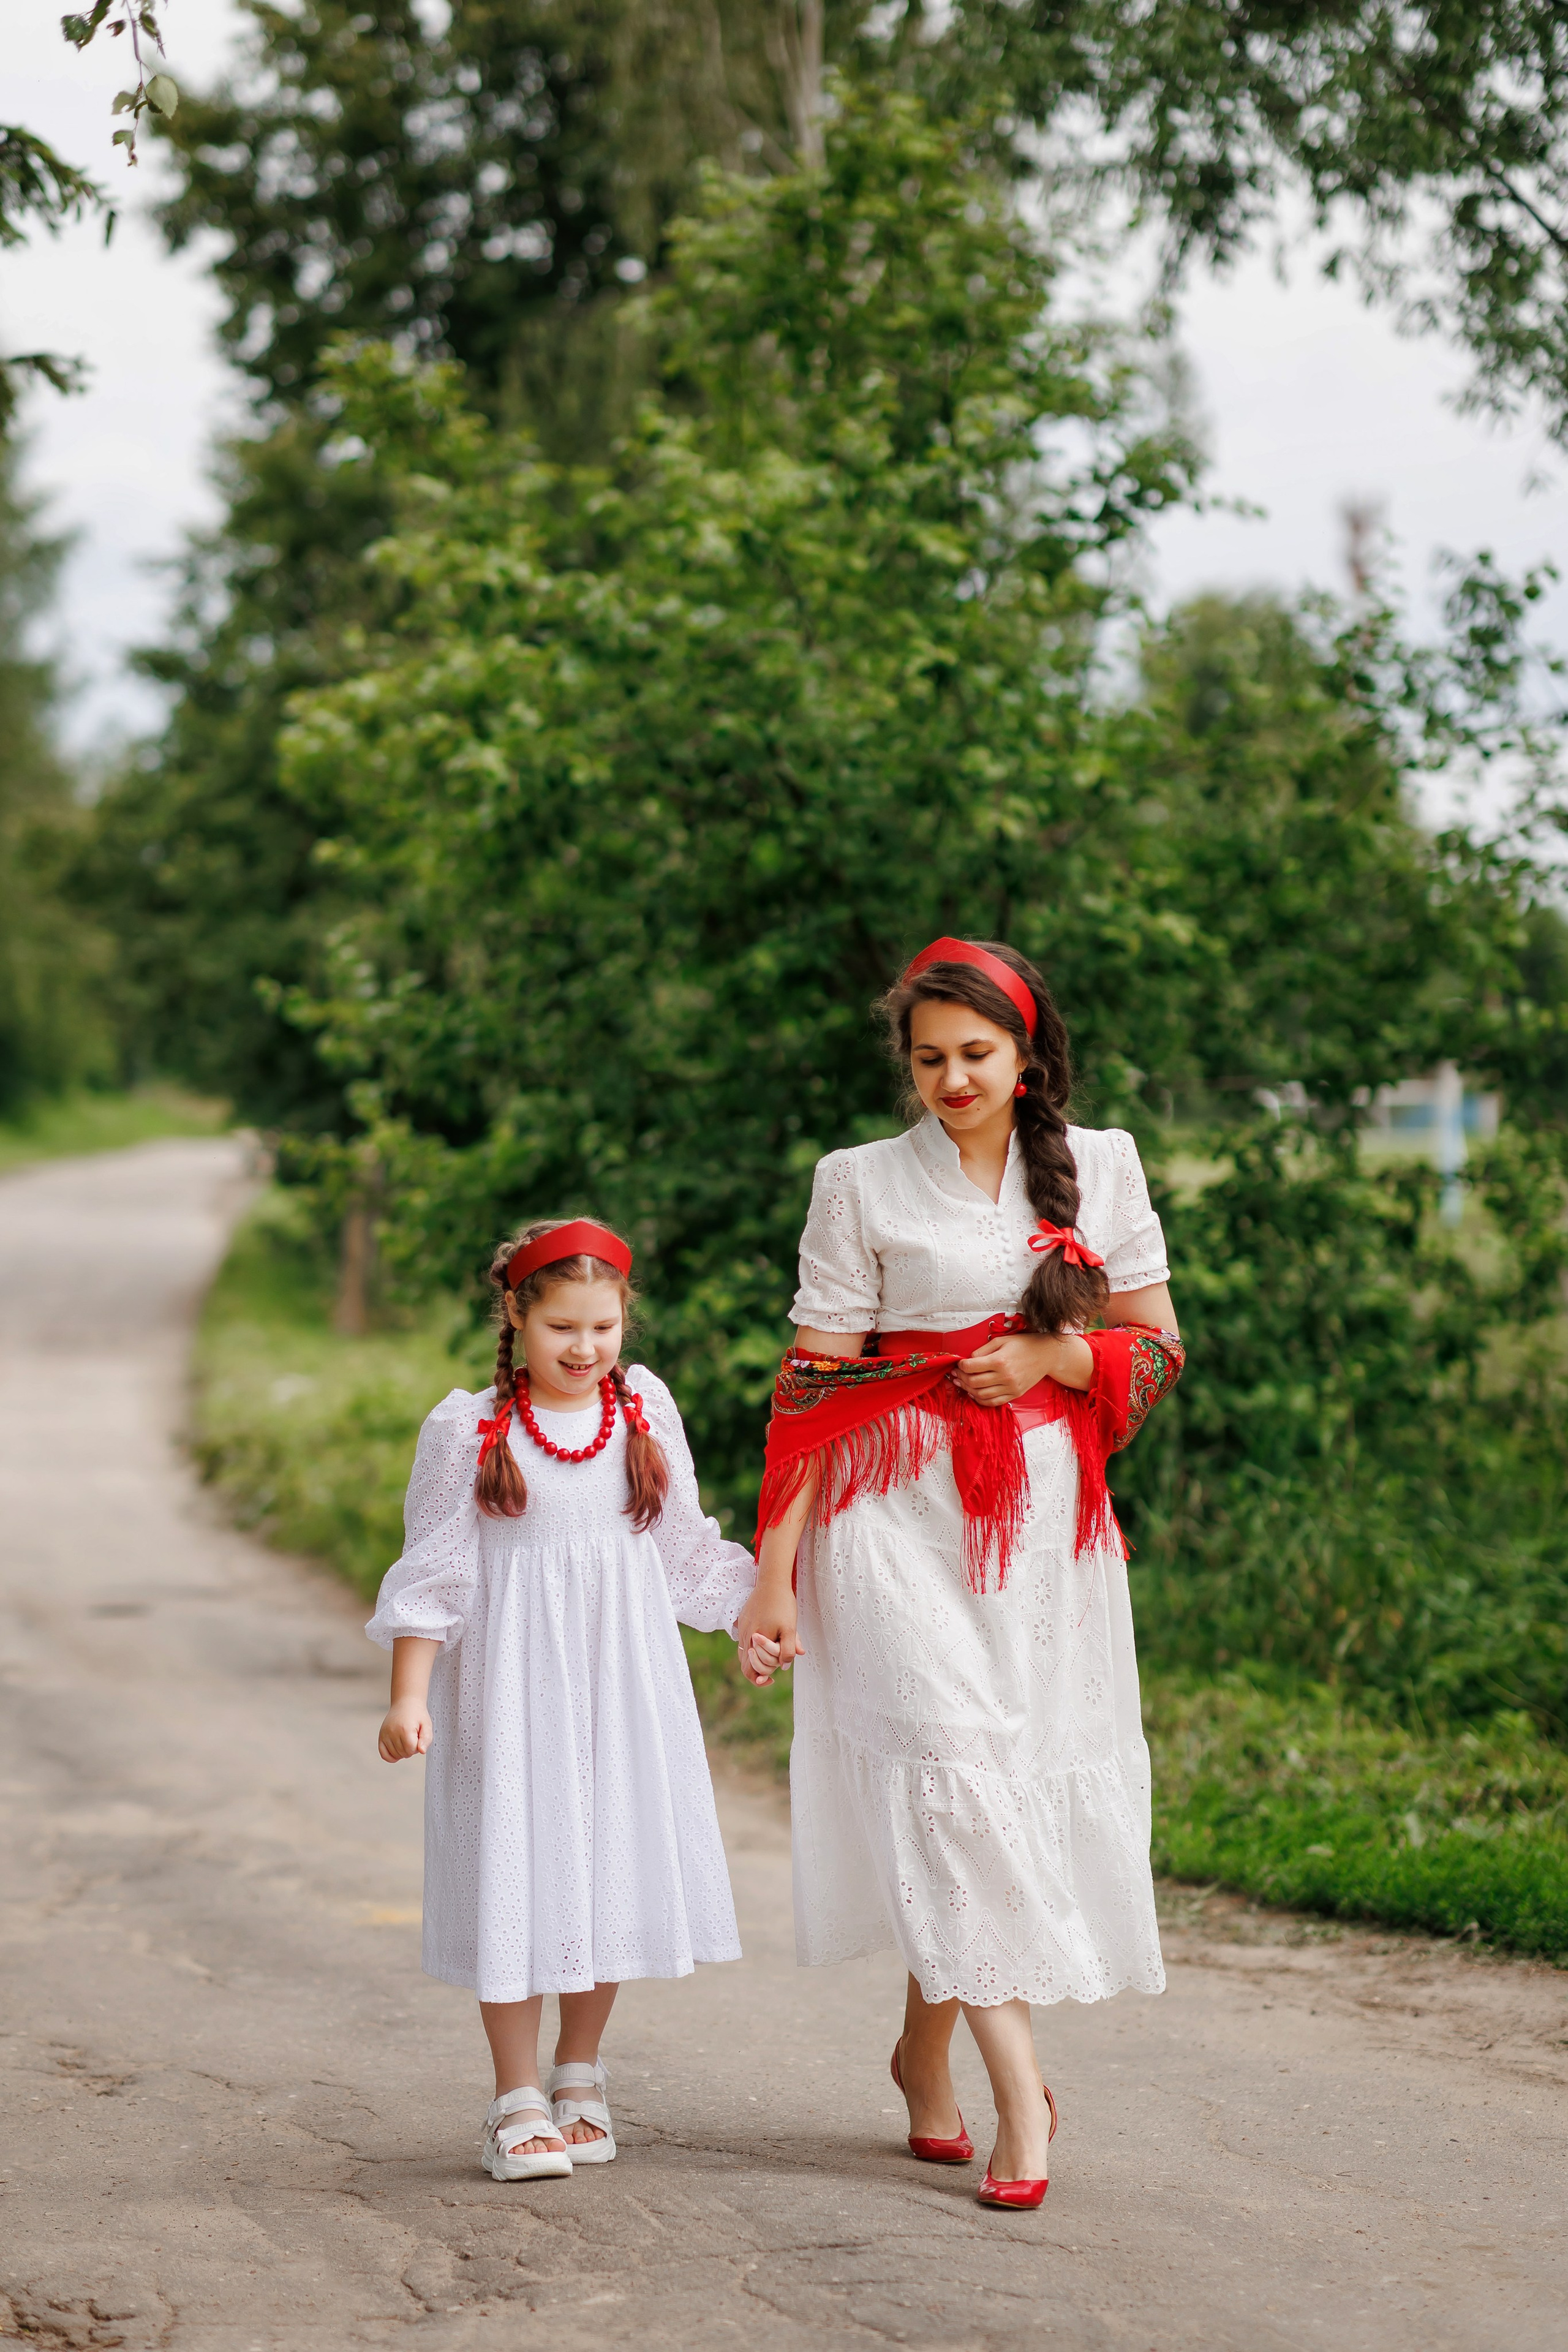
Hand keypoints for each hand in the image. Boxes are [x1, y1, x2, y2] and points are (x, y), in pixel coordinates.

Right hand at [378, 1695, 432, 1760]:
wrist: (405, 1703)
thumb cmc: (417, 1715)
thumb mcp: (427, 1725)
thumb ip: (427, 1739)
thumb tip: (422, 1751)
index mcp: (405, 1729)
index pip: (412, 1750)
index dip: (418, 1746)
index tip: (419, 1737)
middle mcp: (393, 1732)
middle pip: (404, 1753)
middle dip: (411, 1749)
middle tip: (413, 1737)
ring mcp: (385, 1734)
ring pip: (395, 1755)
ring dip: (403, 1751)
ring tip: (406, 1739)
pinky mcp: (381, 1736)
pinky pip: (384, 1754)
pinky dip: (391, 1756)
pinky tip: (397, 1751)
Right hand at [735, 1578, 800, 1686]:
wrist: (772, 1581)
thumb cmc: (783, 1605)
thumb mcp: (791, 1628)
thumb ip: (788, 1649)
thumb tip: (784, 1666)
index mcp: (755, 1641)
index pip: (750, 1670)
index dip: (759, 1679)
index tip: (770, 1680)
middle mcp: (745, 1636)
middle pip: (745, 1664)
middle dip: (757, 1671)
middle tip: (771, 1673)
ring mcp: (742, 1627)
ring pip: (744, 1652)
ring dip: (755, 1659)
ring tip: (769, 1659)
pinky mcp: (743, 1619)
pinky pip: (744, 1640)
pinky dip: (753, 1648)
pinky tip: (765, 1643)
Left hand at [954, 1331, 1090, 1402]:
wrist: (1046, 1355)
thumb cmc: (1023, 1345)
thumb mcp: (1001, 1341)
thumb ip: (983, 1350)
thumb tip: (968, 1360)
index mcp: (999, 1361)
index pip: (971, 1367)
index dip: (960, 1366)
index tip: (959, 1364)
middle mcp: (1005, 1376)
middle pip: (974, 1382)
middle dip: (961, 1378)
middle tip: (956, 1375)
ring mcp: (1010, 1388)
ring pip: (981, 1394)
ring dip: (968, 1390)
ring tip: (962, 1384)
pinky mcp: (1015, 1395)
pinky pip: (993, 1402)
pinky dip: (981, 1400)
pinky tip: (975, 1393)